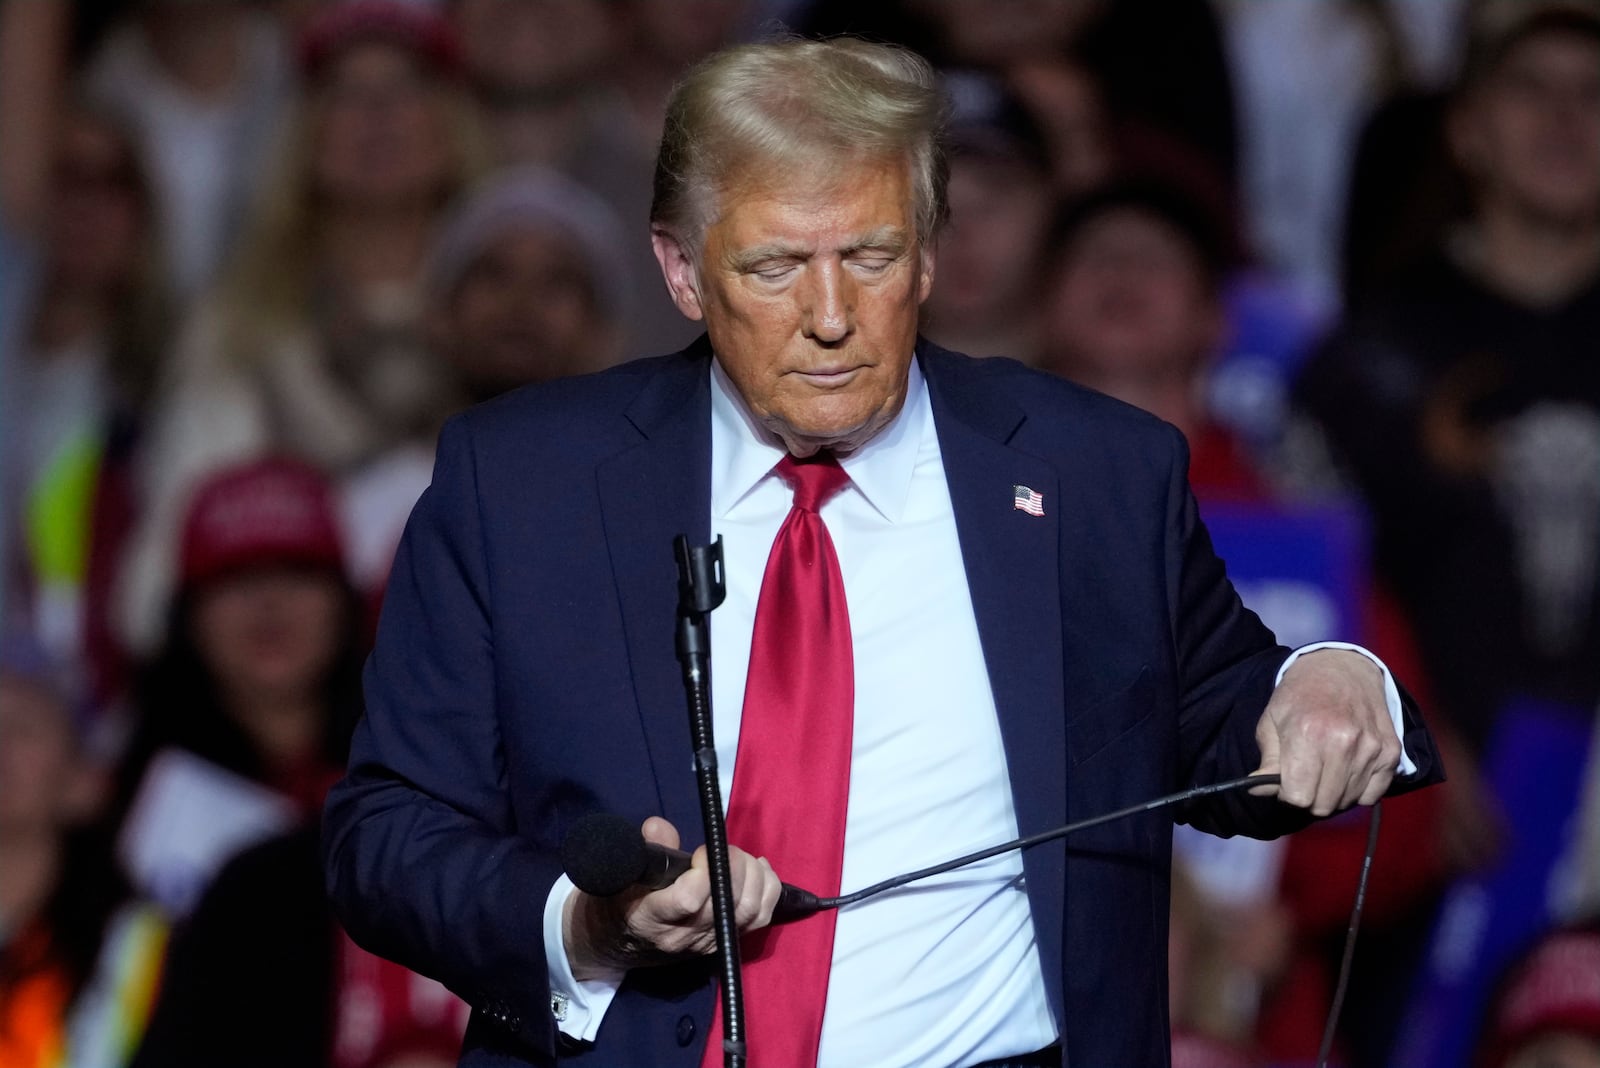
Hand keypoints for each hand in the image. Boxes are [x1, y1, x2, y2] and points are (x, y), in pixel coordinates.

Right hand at [562, 817, 781, 979]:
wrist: (619, 941)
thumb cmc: (619, 900)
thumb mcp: (621, 871)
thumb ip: (645, 848)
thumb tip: (659, 826)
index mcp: (650, 918)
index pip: (688, 901)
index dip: (704, 873)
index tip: (700, 851)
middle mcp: (683, 936)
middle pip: (726, 904)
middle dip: (735, 867)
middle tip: (725, 848)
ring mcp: (708, 943)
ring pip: (749, 912)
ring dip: (754, 877)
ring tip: (741, 857)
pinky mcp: (725, 941)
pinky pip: (759, 919)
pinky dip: (768, 890)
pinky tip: (759, 868)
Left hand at [1250, 649, 1400, 816]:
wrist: (1342, 668)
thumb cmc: (1299, 695)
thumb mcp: (1271, 720)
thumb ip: (1268, 760)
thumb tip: (1258, 791)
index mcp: (1308, 734)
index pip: (1298, 797)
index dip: (1287, 794)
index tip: (1286, 782)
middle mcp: (1343, 742)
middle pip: (1323, 804)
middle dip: (1309, 797)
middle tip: (1305, 776)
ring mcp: (1371, 748)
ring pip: (1348, 801)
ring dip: (1333, 793)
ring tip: (1325, 768)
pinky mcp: (1391, 752)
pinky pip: (1372, 795)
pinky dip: (1358, 791)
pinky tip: (1346, 770)